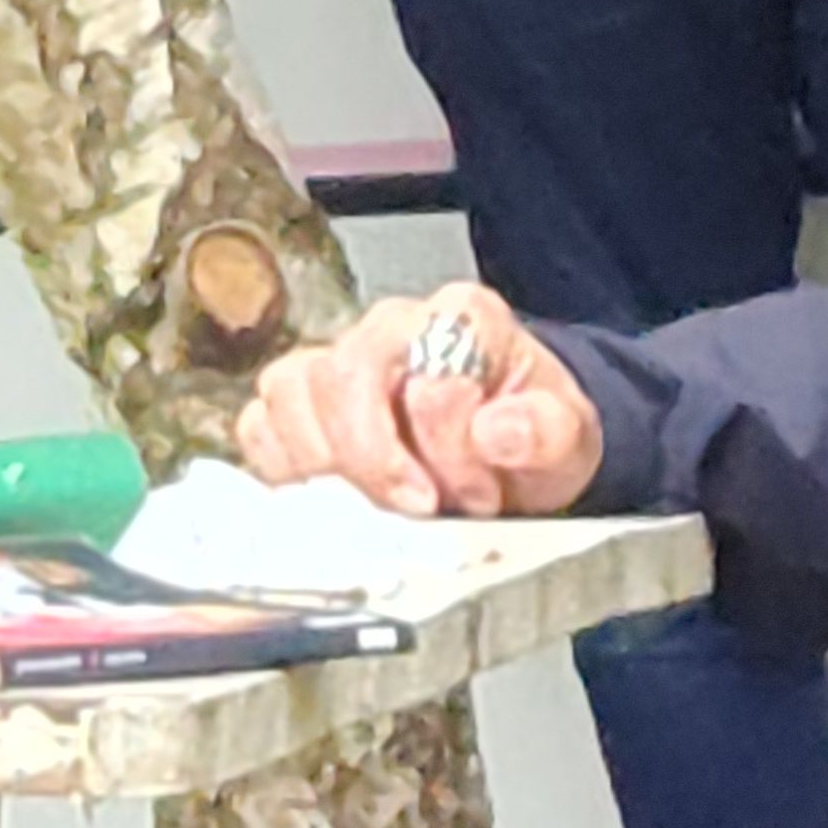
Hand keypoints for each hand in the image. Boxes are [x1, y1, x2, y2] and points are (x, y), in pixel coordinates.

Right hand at [236, 281, 601, 520]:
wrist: (511, 452)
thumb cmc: (530, 434)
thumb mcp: (567, 439)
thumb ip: (546, 430)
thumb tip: (496, 428)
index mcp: (465, 318)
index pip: (428, 365)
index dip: (447, 441)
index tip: (476, 496)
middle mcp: (396, 326)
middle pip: (344, 373)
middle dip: (374, 457)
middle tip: (419, 509)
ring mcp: (342, 358)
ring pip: (291, 390)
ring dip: (327, 464)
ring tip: (376, 506)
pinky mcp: (303, 400)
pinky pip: (260, 421)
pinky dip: (281, 465)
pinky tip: (328, 495)